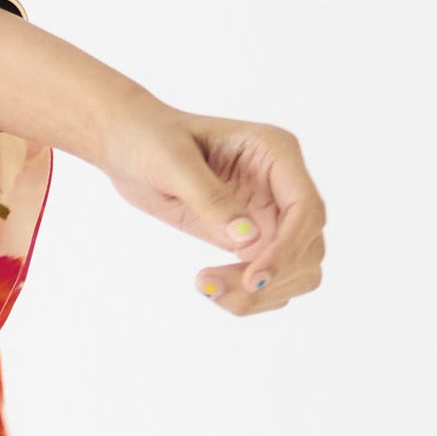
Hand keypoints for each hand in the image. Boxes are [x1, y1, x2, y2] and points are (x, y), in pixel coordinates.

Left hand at [95, 96, 324, 312]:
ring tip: (207, 289)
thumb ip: (211, 199)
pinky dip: (251, 296)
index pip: (305, 208)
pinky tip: (211, 288)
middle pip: (309, 246)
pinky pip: (270, 278)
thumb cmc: (149, 139)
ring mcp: (270, 215)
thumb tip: (247, 241)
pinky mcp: (252, 240)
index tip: (253, 279)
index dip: (288, 248)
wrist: (127, 146)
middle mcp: (281, 185)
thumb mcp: (173, 163)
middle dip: (272, 276)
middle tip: (212, 288)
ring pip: (298, 270)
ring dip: (263, 294)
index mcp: (275, 153)